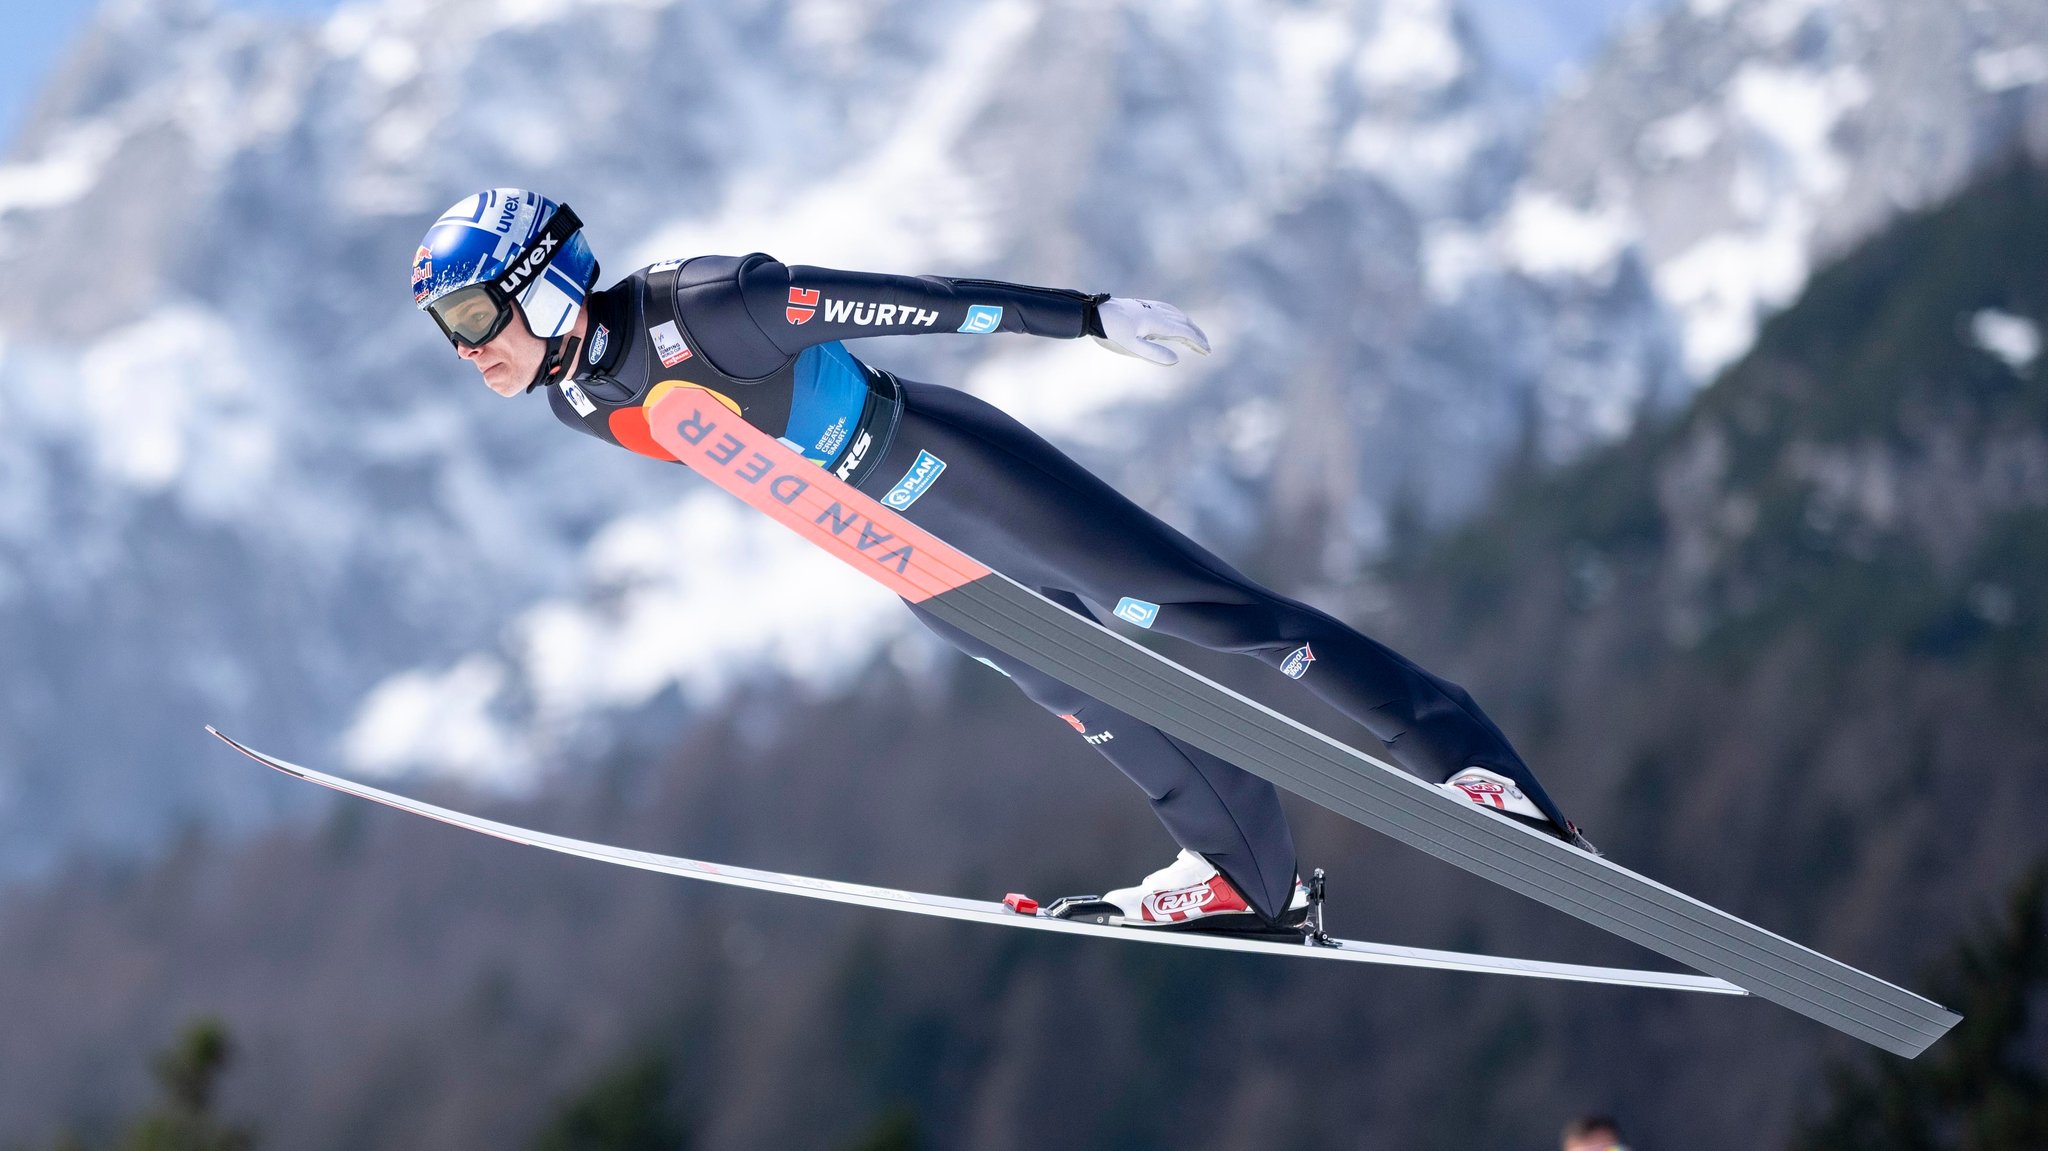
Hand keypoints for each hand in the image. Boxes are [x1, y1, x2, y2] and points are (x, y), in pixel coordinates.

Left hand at [1091, 297, 1211, 364]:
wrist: (1093, 312)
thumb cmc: (1111, 332)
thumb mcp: (1131, 347)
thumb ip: (1153, 354)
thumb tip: (1176, 360)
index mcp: (1157, 322)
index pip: (1184, 332)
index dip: (1198, 342)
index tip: (1208, 352)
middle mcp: (1157, 312)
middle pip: (1184, 323)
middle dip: (1197, 335)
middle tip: (1207, 349)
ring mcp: (1150, 307)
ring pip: (1177, 315)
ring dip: (1189, 326)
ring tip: (1195, 337)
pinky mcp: (1143, 306)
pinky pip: (1168, 310)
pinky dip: (1178, 317)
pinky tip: (1175, 321)